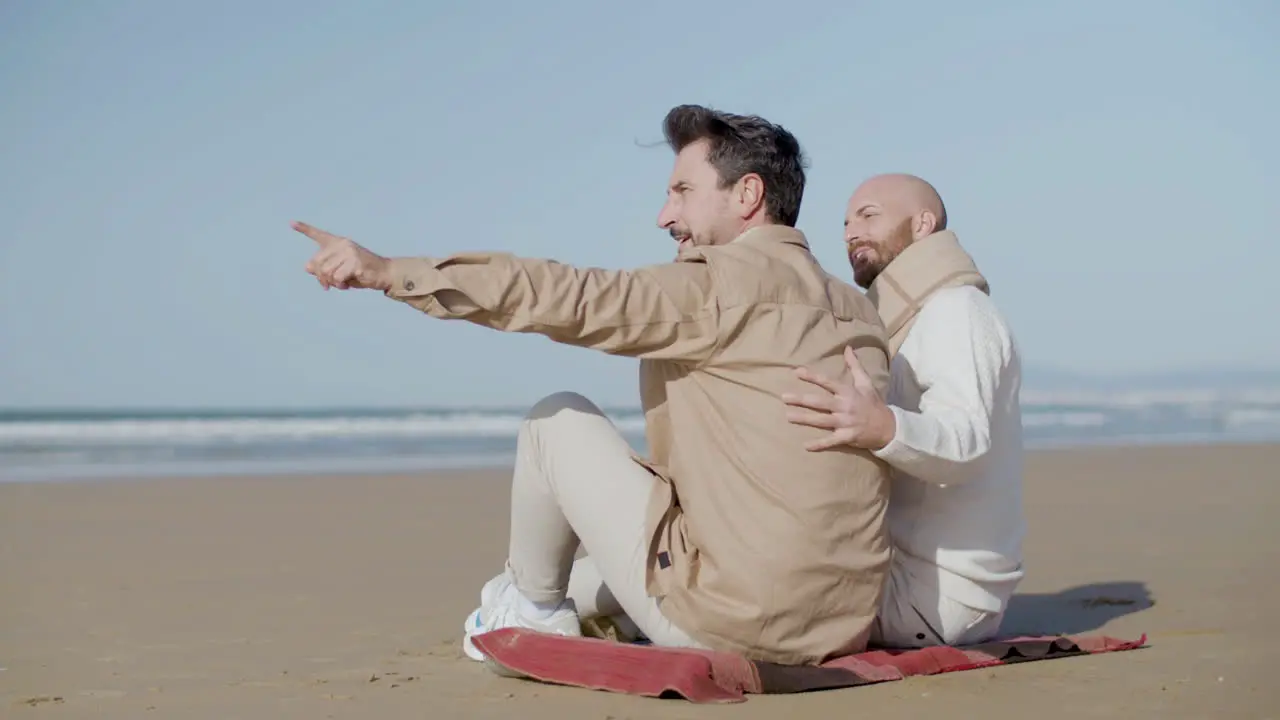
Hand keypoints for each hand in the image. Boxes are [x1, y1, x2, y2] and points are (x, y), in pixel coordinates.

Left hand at [293, 221, 392, 290]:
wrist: (384, 273)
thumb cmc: (361, 272)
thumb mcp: (340, 269)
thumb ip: (325, 267)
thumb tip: (307, 267)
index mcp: (338, 242)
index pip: (318, 235)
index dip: (304, 229)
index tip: (291, 223)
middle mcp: (342, 244)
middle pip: (317, 263)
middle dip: (320, 277)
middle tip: (327, 286)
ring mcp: (349, 252)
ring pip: (326, 272)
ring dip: (332, 283)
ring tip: (342, 284)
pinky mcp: (355, 263)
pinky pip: (337, 278)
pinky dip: (340, 285)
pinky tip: (348, 284)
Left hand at [781, 346, 895, 451]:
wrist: (888, 426)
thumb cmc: (873, 403)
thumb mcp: (866, 382)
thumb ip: (855, 365)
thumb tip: (848, 347)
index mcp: (848, 392)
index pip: (827, 382)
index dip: (812, 376)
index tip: (796, 372)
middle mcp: (845, 406)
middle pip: (820, 402)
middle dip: (801, 399)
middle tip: (783, 397)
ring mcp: (846, 422)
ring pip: (821, 420)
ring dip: (804, 419)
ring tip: (788, 416)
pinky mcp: (847, 437)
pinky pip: (831, 441)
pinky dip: (819, 444)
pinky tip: (806, 445)